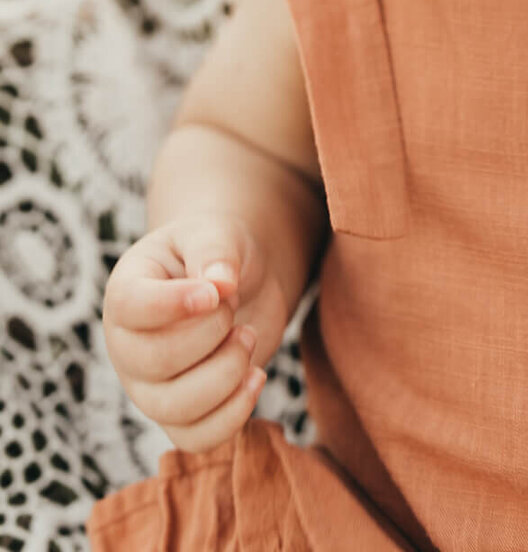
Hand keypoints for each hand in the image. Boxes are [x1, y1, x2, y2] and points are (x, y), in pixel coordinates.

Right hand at [101, 213, 288, 451]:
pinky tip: (256, 376)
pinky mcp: (180, 417)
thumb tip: (220, 284)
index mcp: (125, 292)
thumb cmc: (216, 254)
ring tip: (247, 338)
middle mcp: (127, 346)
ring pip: (175, 408)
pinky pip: (197, 438)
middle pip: (155, 362)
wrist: (237, 283)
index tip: (215, 292)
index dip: (173, 305)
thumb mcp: (215, 234)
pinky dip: (234, 414)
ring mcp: (149, 388)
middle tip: (235, 309)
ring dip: (226, 373)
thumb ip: (215, 251)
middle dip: (211, 334)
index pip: (129, 307)